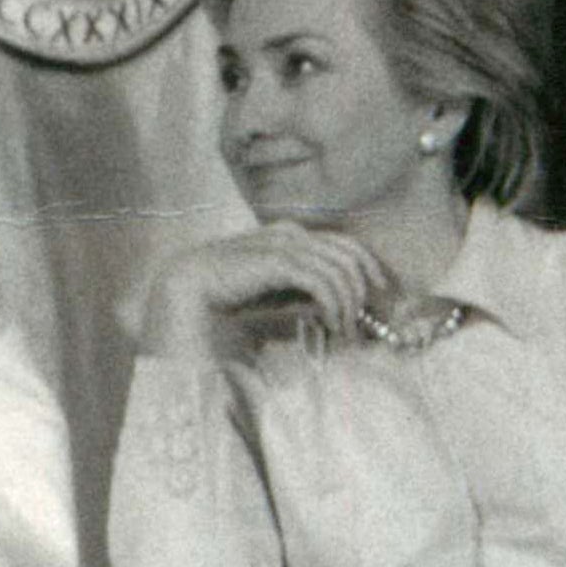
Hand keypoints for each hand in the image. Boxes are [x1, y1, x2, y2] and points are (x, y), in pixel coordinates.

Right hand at [142, 223, 392, 357]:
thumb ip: (299, 289)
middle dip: (364, 288)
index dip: (368, 267)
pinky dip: (334, 305)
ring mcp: (284, 245)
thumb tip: (332, 303)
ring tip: (343, 332)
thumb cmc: (226, 294)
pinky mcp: (279, 261)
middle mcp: (290, 234)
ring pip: (339, 270)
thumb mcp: (273, 291)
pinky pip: (323, 282)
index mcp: (288, 235)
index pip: (344, 244)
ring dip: (348, 305)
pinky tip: (329, 324)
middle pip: (348, 254)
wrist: (187, 291)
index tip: (378, 295)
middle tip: (364, 321)